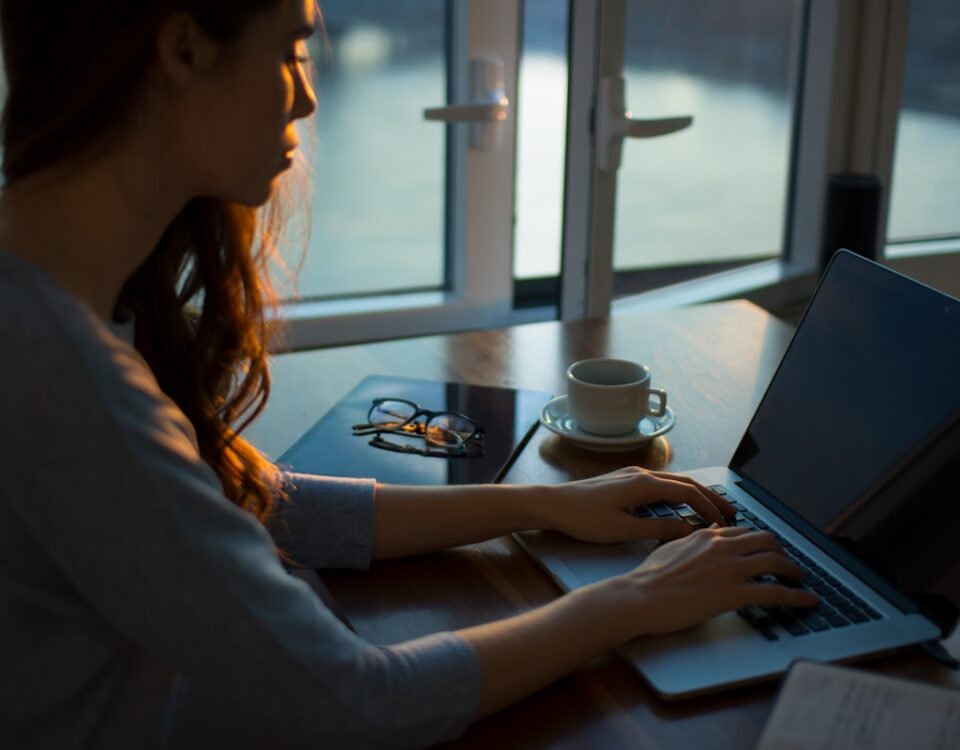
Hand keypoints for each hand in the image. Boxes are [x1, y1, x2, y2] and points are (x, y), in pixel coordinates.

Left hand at [541, 467, 736, 543]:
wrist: (553, 504)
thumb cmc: (583, 517)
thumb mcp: (624, 529)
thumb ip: (658, 530)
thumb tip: (688, 530)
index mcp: (644, 484)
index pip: (688, 493)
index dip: (709, 508)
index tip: (724, 523)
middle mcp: (641, 474)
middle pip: (686, 483)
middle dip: (710, 497)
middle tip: (731, 511)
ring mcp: (632, 475)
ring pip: (673, 482)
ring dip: (695, 494)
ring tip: (711, 509)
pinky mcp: (624, 480)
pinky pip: (660, 484)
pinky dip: (677, 493)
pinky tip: (680, 505)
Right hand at [613, 526, 818, 635]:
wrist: (640, 596)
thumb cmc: (649, 577)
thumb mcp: (671, 548)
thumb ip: (692, 541)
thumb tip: (705, 535)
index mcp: (707, 536)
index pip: (744, 532)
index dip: (761, 541)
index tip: (767, 549)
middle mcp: (722, 547)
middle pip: (766, 541)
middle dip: (782, 552)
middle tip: (788, 564)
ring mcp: (730, 569)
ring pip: (776, 562)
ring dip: (794, 572)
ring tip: (801, 580)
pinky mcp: (734, 593)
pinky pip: (776, 592)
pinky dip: (798, 597)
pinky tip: (809, 601)